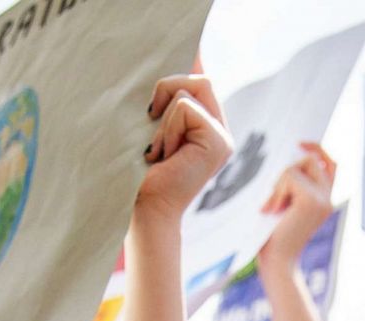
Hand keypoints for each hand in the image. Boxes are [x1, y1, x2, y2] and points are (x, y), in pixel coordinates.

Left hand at [137, 76, 232, 223]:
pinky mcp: (218, 142)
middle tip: (151, 120)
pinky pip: (185, 108)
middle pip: (201, 81)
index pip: (201, 85)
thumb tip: (175, 69)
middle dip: (167, 92)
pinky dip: (167, 129)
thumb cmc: (141, 172)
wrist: (145, 208)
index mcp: (208, 129)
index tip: (160, 96)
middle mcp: (220, 133)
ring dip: (163, 122)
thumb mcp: (153, 129)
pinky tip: (165, 155)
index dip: (179, 78)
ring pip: (188, 93)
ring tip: (160, 151)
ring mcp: (223, 138)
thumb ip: (167, 103)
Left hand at [258, 143, 335, 266]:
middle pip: (312, 159)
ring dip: (279, 183)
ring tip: (273, 207)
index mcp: (326, 197)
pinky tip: (272, 210)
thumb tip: (289, 153)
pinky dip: (276, 191)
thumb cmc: (274, 235)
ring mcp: (323, 198)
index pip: (331, 162)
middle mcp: (329, 197)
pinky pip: (289, 176)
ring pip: (299, 166)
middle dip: (288, 169)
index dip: (318, 149)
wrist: (277, 261)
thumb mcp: (285, 203)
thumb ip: (291, 182)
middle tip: (275, 195)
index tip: (300, 144)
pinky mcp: (311, 200)